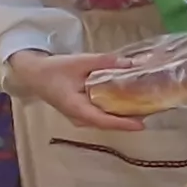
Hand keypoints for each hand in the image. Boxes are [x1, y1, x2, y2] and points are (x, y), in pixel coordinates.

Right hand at [2, 51, 142, 132]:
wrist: (33, 73)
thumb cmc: (54, 69)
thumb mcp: (80, 62)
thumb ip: (105, 62)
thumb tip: (132, 63)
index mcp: (75, 107)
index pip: (102, 120)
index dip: (122, 124)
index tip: (141, 125)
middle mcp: (78, 117)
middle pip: (107, 123)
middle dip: (130, 119)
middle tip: (153, 111)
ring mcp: (79, 117)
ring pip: (105, 121)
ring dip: (124, 116)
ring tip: (146, 108)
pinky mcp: (81, 113)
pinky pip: (101, 116)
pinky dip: (116, 112)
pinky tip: (130, 104)